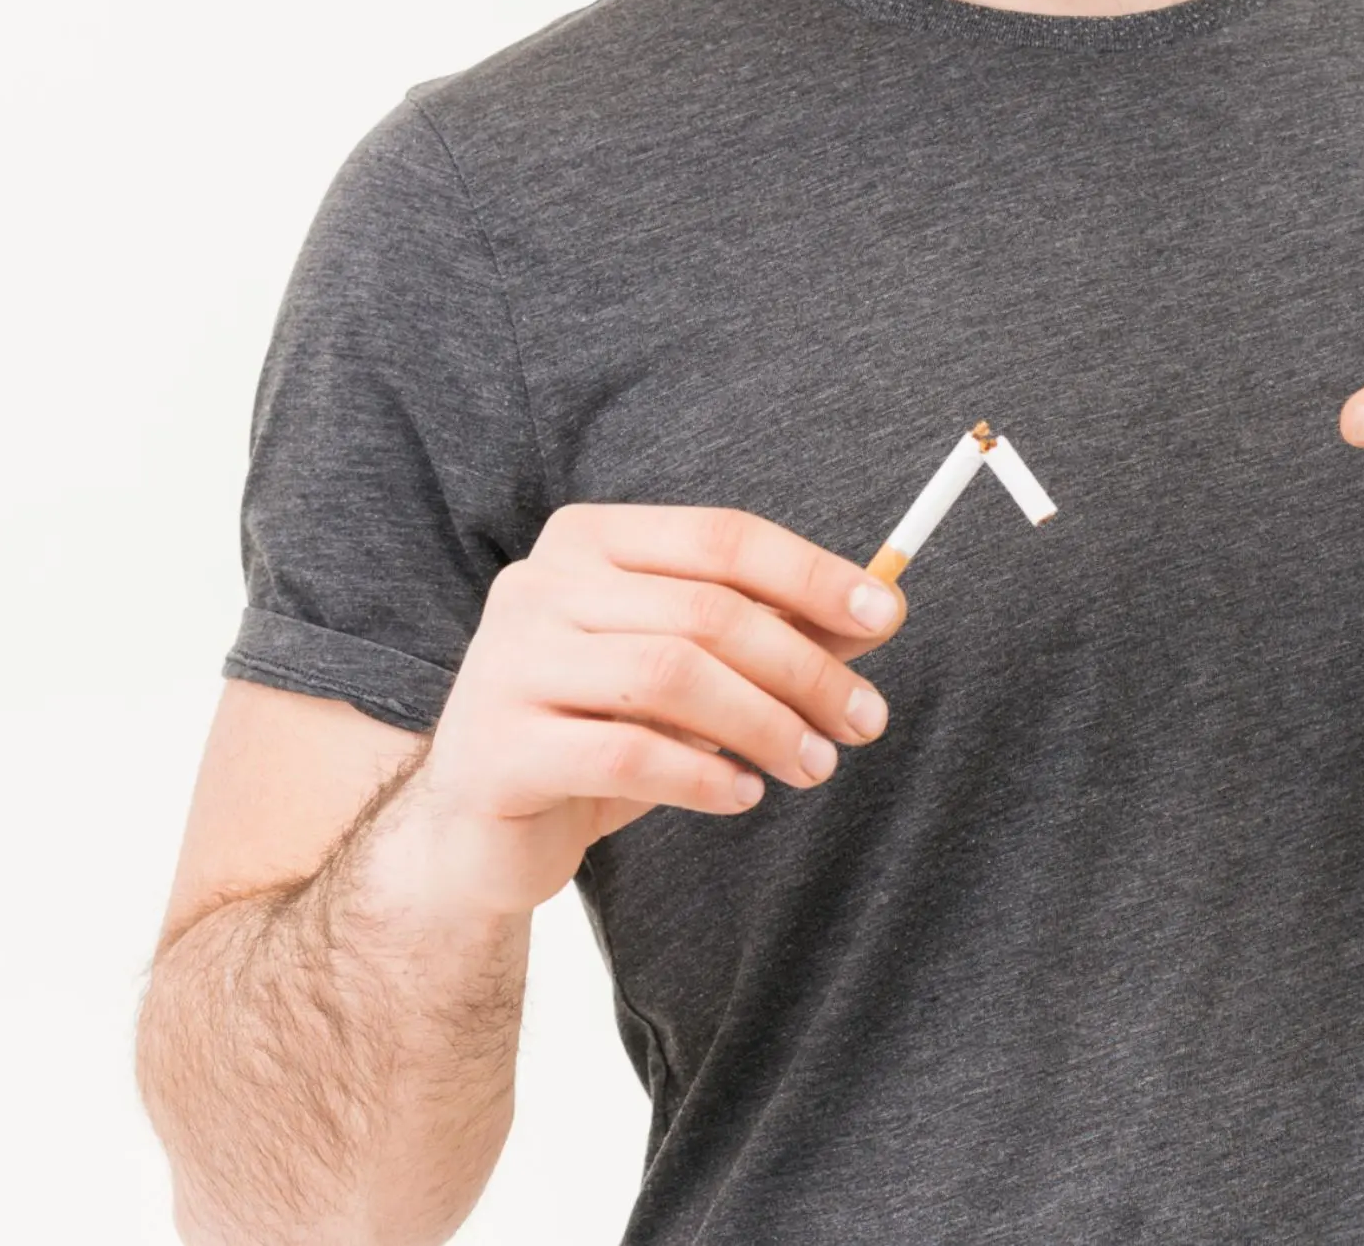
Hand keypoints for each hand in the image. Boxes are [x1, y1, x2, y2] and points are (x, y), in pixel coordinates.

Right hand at [405, 504, 908, 914]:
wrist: (476, 827)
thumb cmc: (598, 731)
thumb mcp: (690, 672)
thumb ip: (770, 633)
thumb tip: (879, 610)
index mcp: (587, 541)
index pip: (719, 537)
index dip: (811, 573)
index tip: (887, 615)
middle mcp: (538, 586)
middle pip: (706, 611)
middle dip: (804, 668)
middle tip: (863, 723)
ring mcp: (508, 664)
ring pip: (670, 677)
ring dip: (765, 724)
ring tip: (813, 766)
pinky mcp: (497, 750)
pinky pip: (627, 754)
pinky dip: (703, 775)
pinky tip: (741, 793)